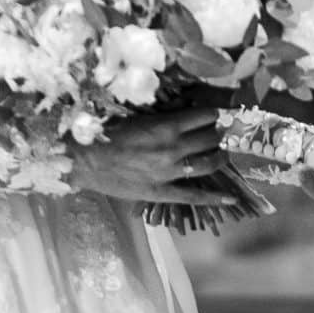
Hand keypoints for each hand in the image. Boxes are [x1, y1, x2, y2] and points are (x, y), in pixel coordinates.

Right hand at [66, 108, 232, 206]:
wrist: (82, 159)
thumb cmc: (103, 133)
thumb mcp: (135, 116)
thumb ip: (161, 116)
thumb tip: (179, 112)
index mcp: (166, 125)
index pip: (204, 116)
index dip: (213, 114)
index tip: (215, 114)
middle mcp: (173, 148)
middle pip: (209, 138)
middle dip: (216, 134)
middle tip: (216, 133)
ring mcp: (169, 172)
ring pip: (208, 164)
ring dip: (219, 157)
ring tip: (221, 154)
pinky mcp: (161, 192)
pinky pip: (194, 197)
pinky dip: (215, 199)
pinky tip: (231, 200)